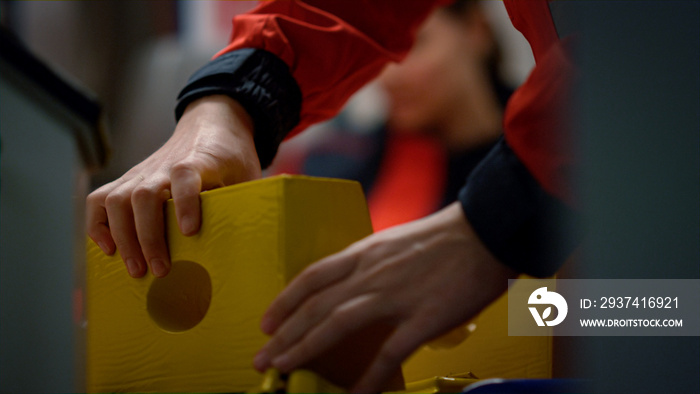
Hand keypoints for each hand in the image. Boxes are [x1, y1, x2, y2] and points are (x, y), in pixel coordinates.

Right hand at [86, 95, 260, 277]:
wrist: (212, 123)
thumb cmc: (232, 157)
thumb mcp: (247, 176)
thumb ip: (244, 204)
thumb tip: (247, 246)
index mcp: (200, 161)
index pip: (186, 175)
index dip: (185, 202)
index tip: (189, 232)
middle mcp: (164, 166)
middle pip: (144, 195)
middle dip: (148, 236)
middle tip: (159, 270)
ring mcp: (143, 172)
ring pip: (117, 199)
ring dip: (122, 237)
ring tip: (136, 269)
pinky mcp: (130, 179)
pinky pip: (100, 199)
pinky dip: (98, 224)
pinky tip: (109, 249)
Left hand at [253, 202, 516, 392]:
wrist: (485, 231)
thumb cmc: (444, 235)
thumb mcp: (395, 240)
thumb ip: (370, 263)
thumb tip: (353, 284)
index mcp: (365, 252)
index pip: (312, 277)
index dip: (285, 301)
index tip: (267, 321)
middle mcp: (371, 274)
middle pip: (316, 305)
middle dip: (284, 332)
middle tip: (263, 356)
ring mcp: (395, 296)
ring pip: (337, 324)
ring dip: (305, 348)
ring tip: (284, 367)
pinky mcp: (423, 319)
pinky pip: (389, 353)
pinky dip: (369, 377)